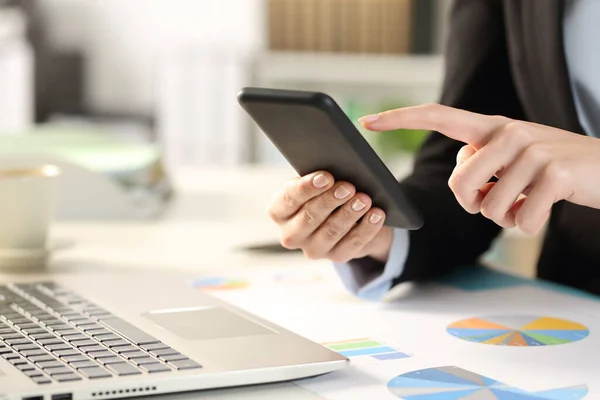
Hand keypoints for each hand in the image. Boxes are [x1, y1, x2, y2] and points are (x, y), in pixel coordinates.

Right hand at [268, 171, 392, 262]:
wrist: (347, 216)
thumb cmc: (326, 192)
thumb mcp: (317, 183)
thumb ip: (318, 179)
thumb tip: (336, 172)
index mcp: (280, 211)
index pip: (288, 200)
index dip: (306, 188)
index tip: (326, 176)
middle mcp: (291, 234)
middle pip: (309, 218)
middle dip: (330, 201)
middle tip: (348, 187)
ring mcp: (313, 249)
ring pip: (331, 232)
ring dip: (349, 214)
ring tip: (364, 199)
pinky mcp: (335, 257)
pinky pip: (352, 244)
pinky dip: (366, 228)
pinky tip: (376, 215)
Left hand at [360, 104, 599, 234]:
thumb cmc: (549, 170)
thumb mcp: (511, 159)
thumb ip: (479, 163)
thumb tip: (461, 184)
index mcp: (491, 127)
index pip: (438, 116)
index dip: (401, 119)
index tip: (367, 122)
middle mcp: (508, 133)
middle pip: (459, 186)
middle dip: (473, 206)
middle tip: (496, 202)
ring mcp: (533, 151)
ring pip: (490, 210)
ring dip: (507, 218)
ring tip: (528, 201)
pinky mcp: (555, 175)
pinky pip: (521, 222)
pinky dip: (529, 226)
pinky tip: (545, 209)